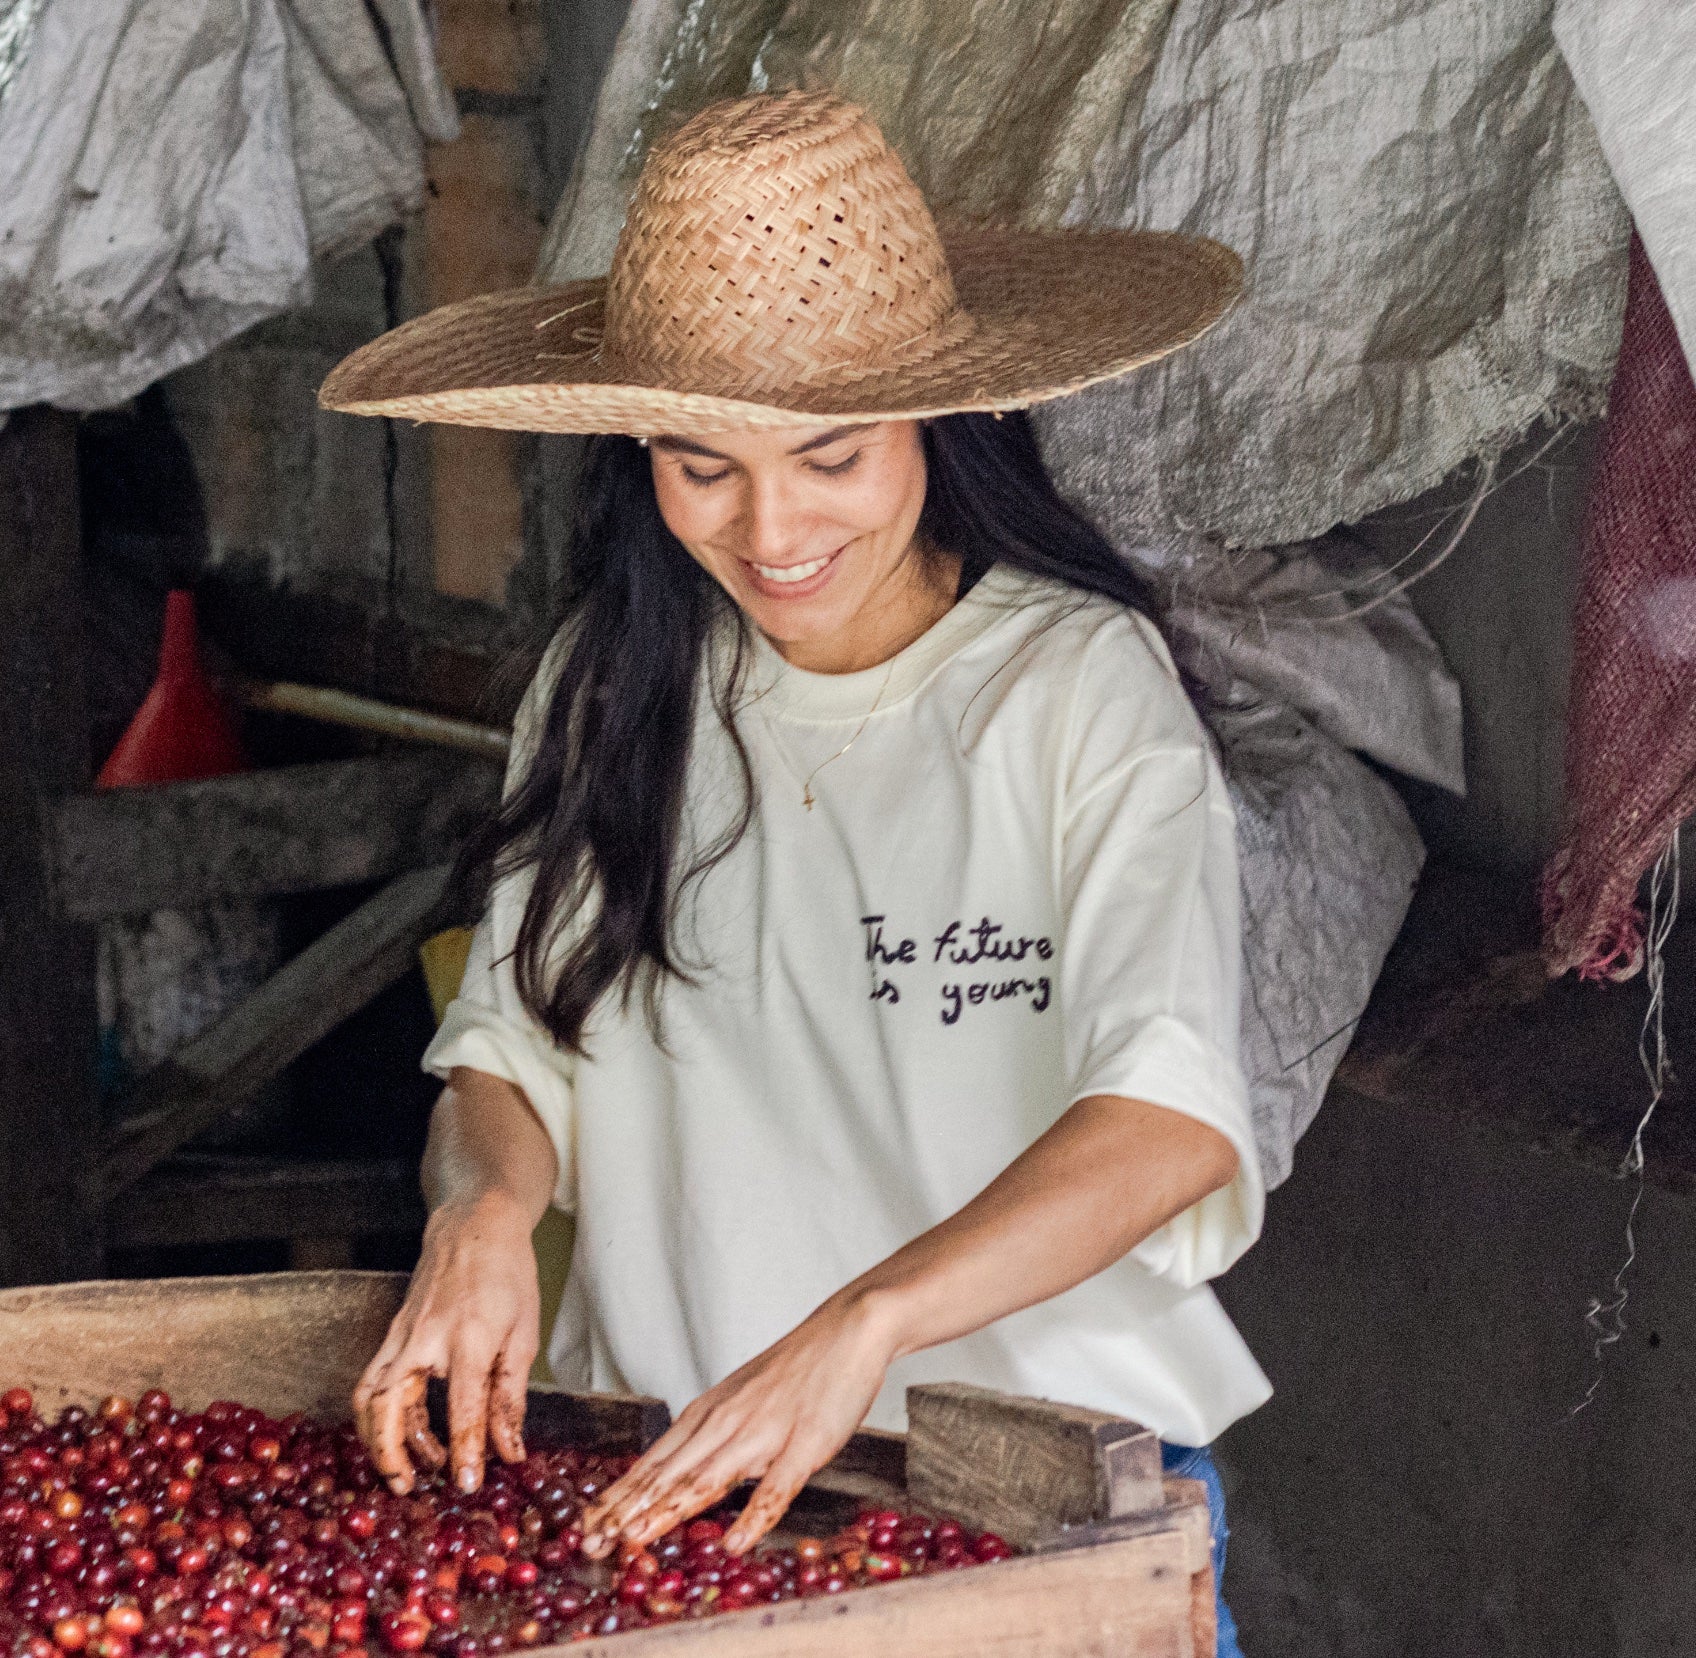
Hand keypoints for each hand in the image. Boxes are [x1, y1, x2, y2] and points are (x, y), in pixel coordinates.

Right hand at [352, 1189, 540, 1494]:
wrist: (475, 1225)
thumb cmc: (508, 1275)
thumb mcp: (524, 1334)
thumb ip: (511, 1397)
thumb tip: (510, 1452)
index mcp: (471, 1338)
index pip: (463, 1408)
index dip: (464, 1452)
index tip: (468, 1485)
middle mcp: (427, 1338)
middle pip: (391, 1405)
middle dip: (393, 1454)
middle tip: (409, 1488)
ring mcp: (402, 1333)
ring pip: (370, 1397)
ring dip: (379, 1440)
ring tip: (405, 1471)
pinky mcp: (391, 1333)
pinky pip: (372, 1380)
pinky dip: (376, 1415)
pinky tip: (399, 1434)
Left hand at [581, 1290, 897, 1558]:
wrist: (846, 1329)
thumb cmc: (797, 1368)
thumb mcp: (742, 1398)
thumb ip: (715, 1436)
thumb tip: (684, 1473)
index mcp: (710, 1413)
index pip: (654, 1462)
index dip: (619, 1496)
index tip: (587, 1525)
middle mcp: (727, 1422)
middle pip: (669, 1473)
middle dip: (626, 1510)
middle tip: (591, 1543)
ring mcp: (765, 1433)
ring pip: (707, 1478)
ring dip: (667, 1511)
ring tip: (634, 1540)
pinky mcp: (805, 1442)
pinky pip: (777, 1486)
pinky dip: (753, 1516)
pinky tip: (734, 1543)